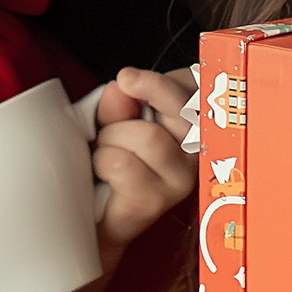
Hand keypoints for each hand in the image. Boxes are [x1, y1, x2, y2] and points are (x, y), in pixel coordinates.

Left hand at [91, 66, 195, 248]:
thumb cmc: (111, 158)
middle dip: (138, 102)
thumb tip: (121, 88)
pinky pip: (123, 164)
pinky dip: (102, 162)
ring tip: (107, 152)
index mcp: (194, 121)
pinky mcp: (157, 200)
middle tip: (114, 116)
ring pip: (148, 137)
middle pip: (180, 108)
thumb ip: (120, 102)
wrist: (94, 212)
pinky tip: (105, 173)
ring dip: (112, 139)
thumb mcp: (114, 118)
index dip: (158, 83)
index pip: (193, 90)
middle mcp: (198, 150)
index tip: (128, 79)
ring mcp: (182, 177)